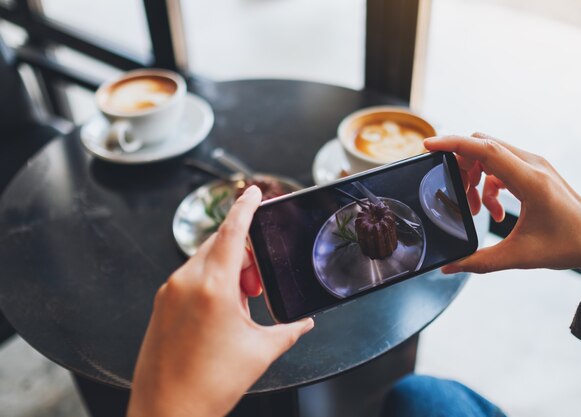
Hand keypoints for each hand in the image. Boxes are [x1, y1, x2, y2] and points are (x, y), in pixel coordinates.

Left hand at [127, 186, 313, 416]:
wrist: (167, 412)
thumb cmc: (208, 385)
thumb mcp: (259, 353)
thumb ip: (288, 331)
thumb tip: (303, 323)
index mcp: (212, 286)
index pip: (231, 231)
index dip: (245, 207)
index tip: (254, 192)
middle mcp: (186, 282)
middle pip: (219, 245)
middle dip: (243, 255)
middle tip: (257, 285)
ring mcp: (169, 292)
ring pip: (204, 261)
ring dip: (228, 272)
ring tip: (240, 307)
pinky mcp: (161, 305)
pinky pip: (191, 279)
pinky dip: (211, 284)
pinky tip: (221, 315)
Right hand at [424, 133, 580, 272]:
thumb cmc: (567, 245)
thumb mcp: (519, 257)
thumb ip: (479, 262)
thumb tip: (448, 267)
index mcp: (530, 180)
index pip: (485, 149)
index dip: (453, 144)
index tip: (429, 145)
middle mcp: (531, 164)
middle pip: (482, 146)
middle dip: (461, 167)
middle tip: (458, 197)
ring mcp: (533, 165)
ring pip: (489, 154)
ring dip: (474, 177)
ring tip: (477, 210)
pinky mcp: (533, 170)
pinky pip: (499, 165)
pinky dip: (488, 184)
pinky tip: (494, 210)